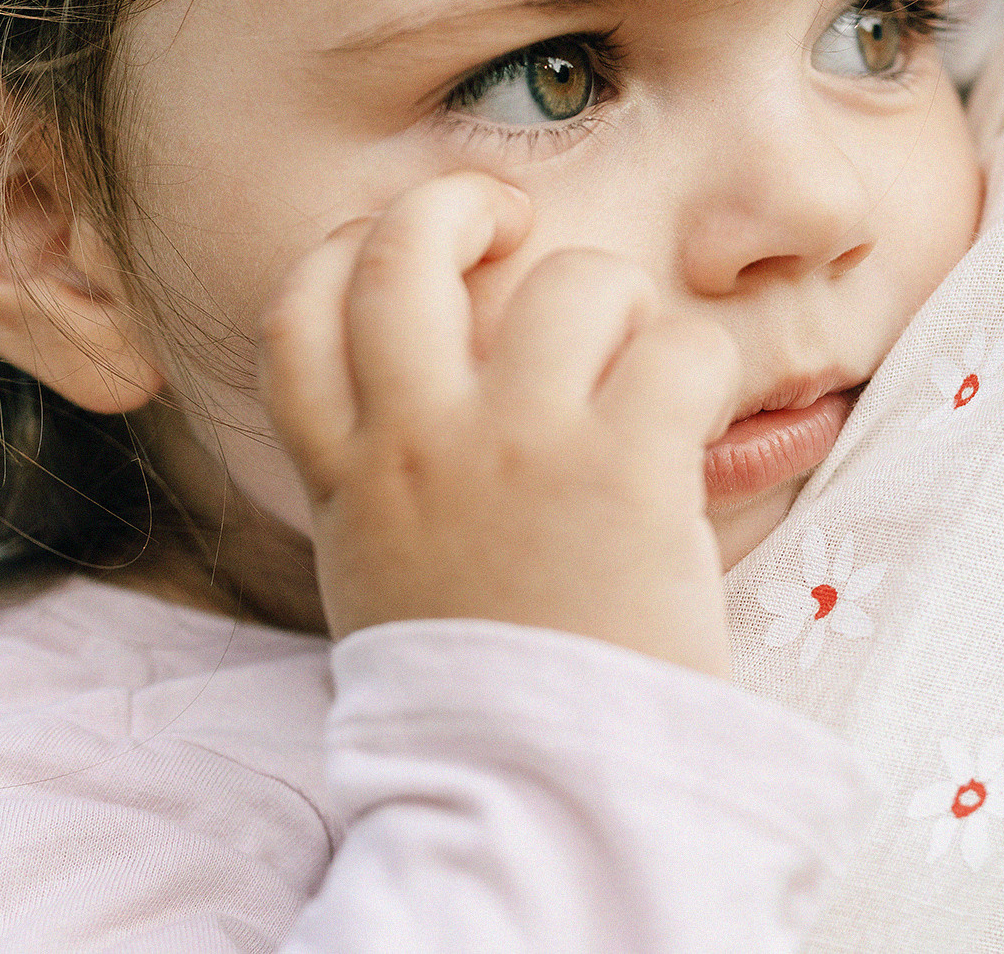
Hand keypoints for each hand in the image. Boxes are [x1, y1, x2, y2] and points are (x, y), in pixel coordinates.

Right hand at [258, 172, 742, 676]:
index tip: (397, 248)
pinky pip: (681, 347)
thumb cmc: (488, 697)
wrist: (539, 798)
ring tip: (642, 369)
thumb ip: (394, 487)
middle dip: (458, 203)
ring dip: (624, 304)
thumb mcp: (392, 582)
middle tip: (515, 224)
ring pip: (573, 278)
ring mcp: (517, 447)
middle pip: (401, 248)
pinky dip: (709, 370)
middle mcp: (417, 443)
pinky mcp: (622, 468)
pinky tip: (705, 427)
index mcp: (352, 479)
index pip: (294, 316)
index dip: (342, 253)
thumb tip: (441, 408)